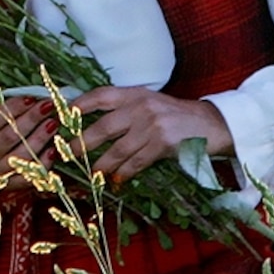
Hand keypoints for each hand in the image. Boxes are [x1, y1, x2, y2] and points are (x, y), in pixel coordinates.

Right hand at [0, 97, 57, 189]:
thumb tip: (29, 101)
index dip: (15, 107)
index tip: (31, 98)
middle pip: (11, 136)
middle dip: (32, 119)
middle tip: (48, 106)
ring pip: (22, 156)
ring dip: (41, 138)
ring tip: (53, 123)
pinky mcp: (7, 187)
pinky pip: (28, 177)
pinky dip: (42, 163)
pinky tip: (52, 150)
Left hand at [72, 88, 232, 182]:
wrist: (212, 124)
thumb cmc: (177, 116)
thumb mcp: (151, 103)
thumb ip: (126, 109)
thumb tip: (93, 124)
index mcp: (135, 94)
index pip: (100, 96)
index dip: (78, 106)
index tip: (61, 117)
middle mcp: (141, 106)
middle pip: (103, 126)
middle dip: (81, 142)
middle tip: (67, 153)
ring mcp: (152, 125)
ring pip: (117, 149)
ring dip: (101, 164)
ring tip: (90, 173)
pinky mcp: (162, 144)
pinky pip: (136, 162)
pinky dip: (124, 173)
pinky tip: (116, 179)